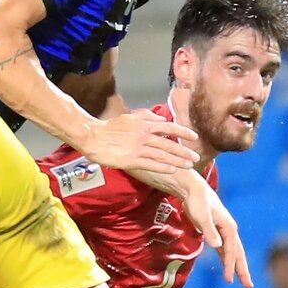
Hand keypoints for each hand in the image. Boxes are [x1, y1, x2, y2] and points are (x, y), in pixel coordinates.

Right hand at [78, 109, 198, 176]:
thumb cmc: (107, 127)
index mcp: (143, 124)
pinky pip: (152, 164)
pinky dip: (163, 167)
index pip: (168, 127)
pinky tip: (172, 170)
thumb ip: (146, 117)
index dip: (182, 132)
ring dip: (178, 161)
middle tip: (196, 157)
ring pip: (163, 155)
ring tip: (188, 165)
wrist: (92, 136)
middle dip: (184, 151)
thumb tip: (161, 118)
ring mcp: (138, 148)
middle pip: (169, 144)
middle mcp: (143, 136)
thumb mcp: (128, 117)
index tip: (193, 136)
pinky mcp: (132, 159)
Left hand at [180, 177, 251, 287]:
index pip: (231, 250)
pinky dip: (227, 258)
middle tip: (248, 286)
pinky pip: (224, 248)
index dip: (230, 265)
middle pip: (238, 253)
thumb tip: (217, 245)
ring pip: (232, 252)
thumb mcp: (201, 214)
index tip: (229, 280)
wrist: (192, 188)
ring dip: (236, 266)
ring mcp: (224, 231)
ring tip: (242, 281)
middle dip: (242, 270)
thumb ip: (209, 229)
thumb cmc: (197, 200)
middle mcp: (229, 230)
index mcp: (229, 227)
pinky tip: (228, 266)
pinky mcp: (216, 231)